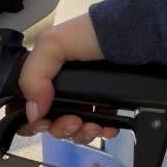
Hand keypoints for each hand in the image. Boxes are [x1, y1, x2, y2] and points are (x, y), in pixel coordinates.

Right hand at [19, 14, 119, 144]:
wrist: (136, 34)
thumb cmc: (92, 33)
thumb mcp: (52, 44)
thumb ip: (33, 76)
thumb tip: (33, 113)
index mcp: (47, 74)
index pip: (30, 106)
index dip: (33, 120)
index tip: (44, 123)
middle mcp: (65, 87)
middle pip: (52, 122)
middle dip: (60, 128)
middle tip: (73, 123)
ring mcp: (88, 96)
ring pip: (76, 128)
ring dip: (80, 133)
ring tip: (92, 126)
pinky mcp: (109, 103)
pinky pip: (100, 126)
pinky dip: (101, 131)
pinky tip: (107, 128)